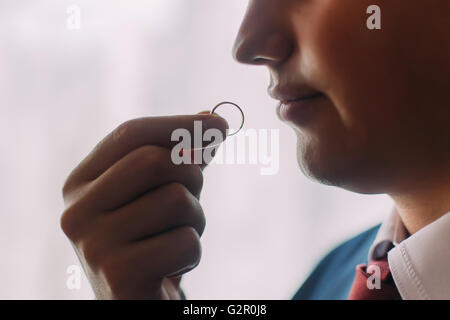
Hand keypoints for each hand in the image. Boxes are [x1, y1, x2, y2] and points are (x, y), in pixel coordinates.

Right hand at [60, 114, 227, 298]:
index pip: (130, 134)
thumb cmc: (152, 241)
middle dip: (191, 177)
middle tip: (190, 203)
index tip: (217, 124)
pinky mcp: (119, 275)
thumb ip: (182, 156)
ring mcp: (93, 244)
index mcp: (81, 183)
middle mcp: (76, 210)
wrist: (139, 302)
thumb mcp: (162, 192)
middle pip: (154, 161)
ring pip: (176, 200)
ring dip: (195, 219)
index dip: (179, 125)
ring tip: (176, 237)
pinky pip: (186, 241)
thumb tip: (214, 118)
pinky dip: (192, 252)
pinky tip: (171, 266)